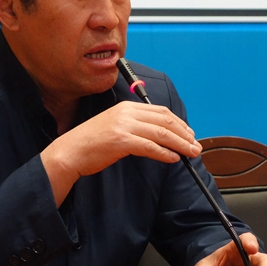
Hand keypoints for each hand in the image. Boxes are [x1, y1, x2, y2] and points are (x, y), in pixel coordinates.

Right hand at [41, 101, 201, 204]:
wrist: (71, 151)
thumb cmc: (92, 143)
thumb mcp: (115, 126)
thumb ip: (135, 126)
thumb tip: (159, 135)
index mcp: (126, 107)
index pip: (160, 111)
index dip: (179, 123)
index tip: (189, 134)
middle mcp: (127, 113)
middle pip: (165, 120)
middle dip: (184, 134)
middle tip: (195, 145)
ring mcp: (124, 126)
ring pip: (161, 133)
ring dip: (180, 144)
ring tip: (191, 153)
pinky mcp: (121, 140)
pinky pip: (150, 146)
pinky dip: (164, 153)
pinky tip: (173, 158)